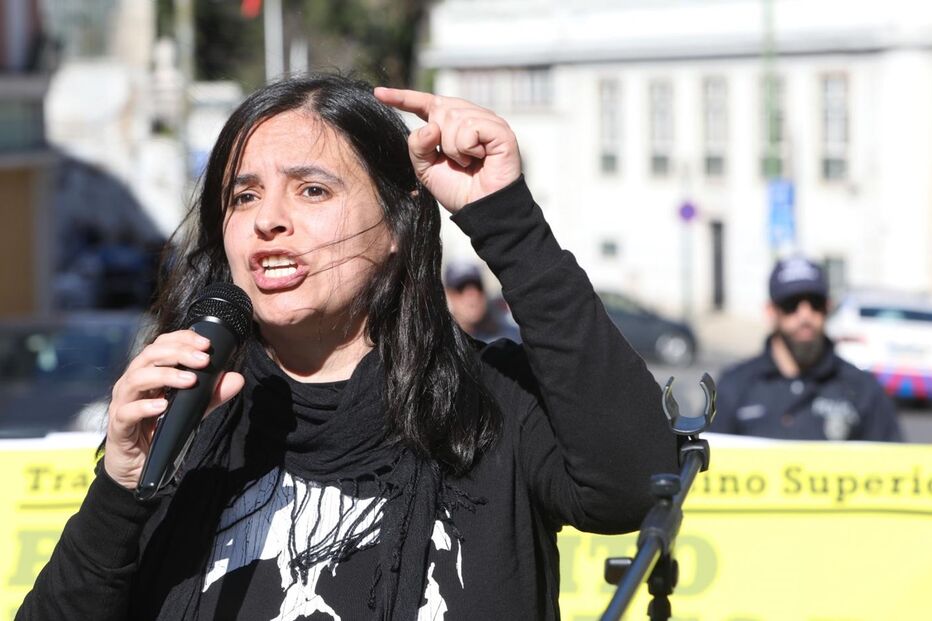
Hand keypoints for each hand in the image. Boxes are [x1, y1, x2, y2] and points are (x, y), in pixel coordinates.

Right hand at [103, 330, 244, 489]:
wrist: (140, 469)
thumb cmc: (161, 432)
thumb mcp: (191, 411)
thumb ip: (211, 396)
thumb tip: (237, 379)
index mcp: (149, 374)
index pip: (161, 345)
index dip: (182, 339)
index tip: (206, 343)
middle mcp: (132, 383)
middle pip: (149, 356)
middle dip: (178, 353)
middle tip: (203, 360)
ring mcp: (122, 403)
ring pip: (136, 379)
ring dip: (165, 375)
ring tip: (190, 380)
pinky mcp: (118, 426)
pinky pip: (127, 412)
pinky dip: (145, 407)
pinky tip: (163, 406)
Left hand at [374, 87, 521, 212]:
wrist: (480, 209)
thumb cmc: (458, 189)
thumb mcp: (426, 168)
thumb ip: (418, 145)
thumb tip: (431, 126)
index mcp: (452, 125)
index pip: (425, 104)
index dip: (403, 98)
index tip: (379, 93)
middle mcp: (471, 117)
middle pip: (440, 109)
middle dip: (439, 139)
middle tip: (456, 161)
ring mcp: (488, 122)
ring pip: (455, 118)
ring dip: (454, 147)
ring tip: (468, 162)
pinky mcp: (501, 131)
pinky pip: (471, 127)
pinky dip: (468, 147)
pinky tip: (480, 158)